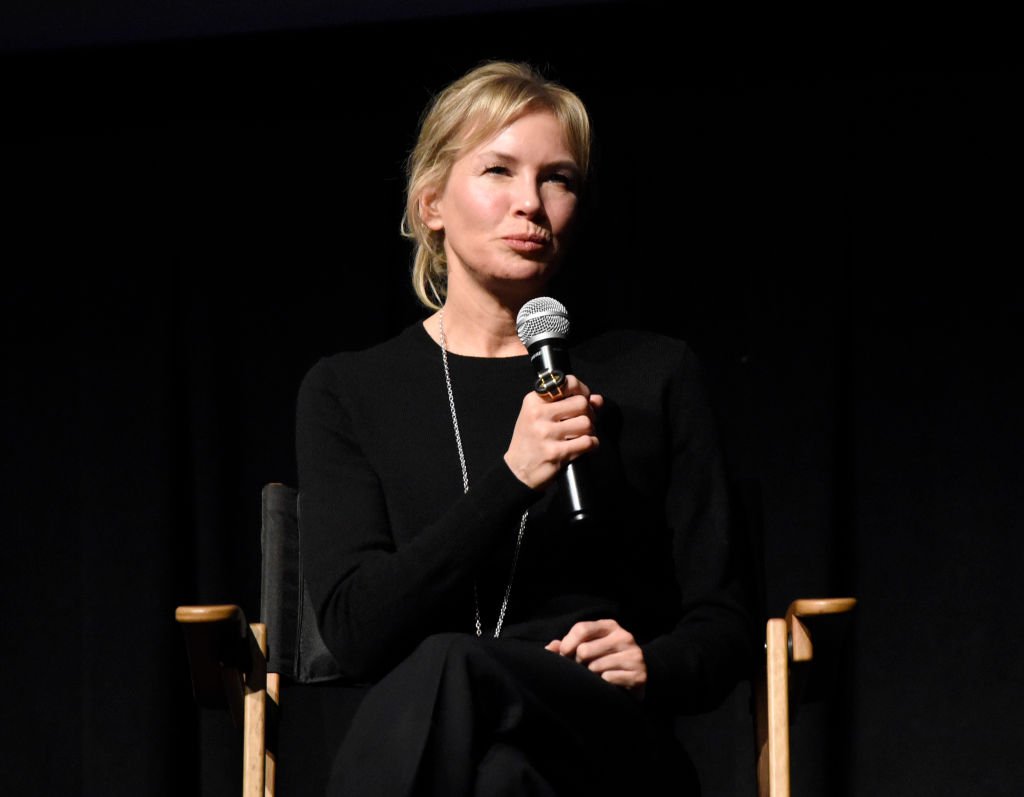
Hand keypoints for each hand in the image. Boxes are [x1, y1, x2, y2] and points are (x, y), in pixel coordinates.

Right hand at [503, 375, 602, 489]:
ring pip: (586, 424)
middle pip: (581, 404)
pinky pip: (587, 442)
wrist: (517, 470)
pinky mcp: (555, 452)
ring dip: (590, 431)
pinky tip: (585, 446)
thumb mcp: (540, 417)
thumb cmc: (530, 441)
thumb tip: (597, 399)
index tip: (584, 399)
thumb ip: (567, 404)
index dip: (582, 391)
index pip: (567, 383)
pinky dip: (592, 444)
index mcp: (534, 402)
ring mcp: (546, 434)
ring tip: (582, 435)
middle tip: (584, 422)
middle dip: (589, 413)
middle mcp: (538, 415)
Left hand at [545, 619, 646, 694]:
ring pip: (595, 667)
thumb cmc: (604, 660)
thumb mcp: (588, 646)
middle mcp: (624, 636)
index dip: (567, 644)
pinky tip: (608, 684)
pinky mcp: (639, 674)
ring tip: (597, 676)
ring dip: (591, 675)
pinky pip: (608, 679)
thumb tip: (550, 648)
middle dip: (579, 663)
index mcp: (610, 626)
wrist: (634, 678)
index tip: (564, 655)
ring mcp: (633, 655)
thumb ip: (567, 645)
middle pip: (585, 650)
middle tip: (584, 668)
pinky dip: (604, 685)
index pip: (581, 629)